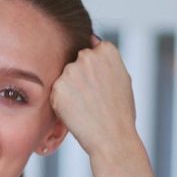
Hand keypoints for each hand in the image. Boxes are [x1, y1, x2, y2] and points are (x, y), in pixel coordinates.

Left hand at [50, 35, 138, 158]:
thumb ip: (105, 58)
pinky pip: (56, 92)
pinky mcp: (58, 86)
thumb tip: (92, 39)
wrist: (112, 137)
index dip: (93, 71)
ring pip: (64, 78)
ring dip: (69, 90)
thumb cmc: (120, 111)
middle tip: (91, 99)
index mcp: (107, 50)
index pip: (91, 50)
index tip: (98, 86)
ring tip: (85, 106)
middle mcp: (88, 56)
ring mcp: (71, 70)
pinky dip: (61, 101)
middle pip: (75, 63)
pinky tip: (76, 112)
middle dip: (79, 78)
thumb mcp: (121, 77)